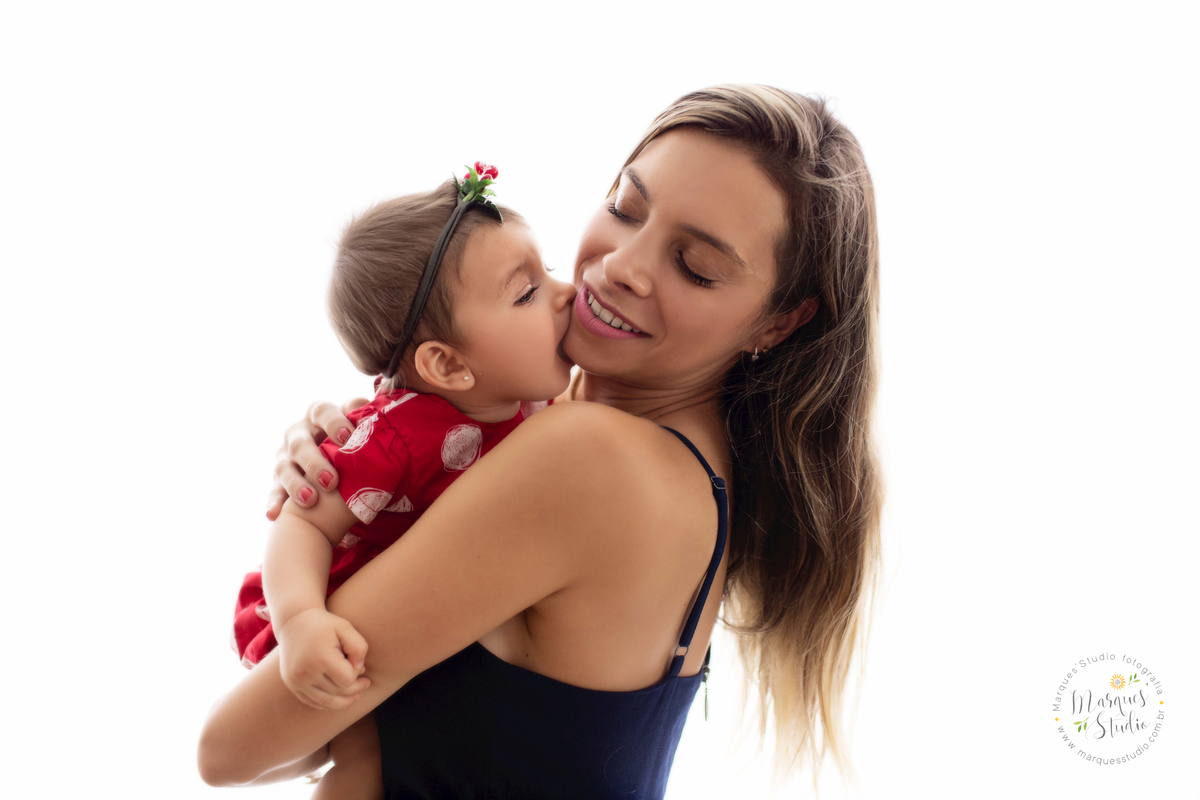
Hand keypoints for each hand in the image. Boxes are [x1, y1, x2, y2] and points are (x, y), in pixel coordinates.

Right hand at [267, 398, 369, 519]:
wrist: (334, 456)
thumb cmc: (352, 438)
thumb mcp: (357, 422)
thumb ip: (364, 413)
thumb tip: (376, 409)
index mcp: (318, 415)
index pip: (323, 412)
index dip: (334, 423)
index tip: (348, 437)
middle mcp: (298, 433)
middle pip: (300, 443)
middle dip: (315, 462)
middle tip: (332, 481)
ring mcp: (285, 456)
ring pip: (284, 468)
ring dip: (296, 484)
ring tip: (310, 500)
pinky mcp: (279, 479)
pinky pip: (274, 491)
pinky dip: (274, 502)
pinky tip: (273, 514)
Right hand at [275, 607, 370, 709]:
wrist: (294, 622)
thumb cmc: (324, 624)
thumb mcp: (345, 628)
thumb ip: (359, 647)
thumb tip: (360, 670)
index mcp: (320, 658)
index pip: (347, 679)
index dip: (356, 673)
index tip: (356, 662)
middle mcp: (305, 673)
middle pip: (336, 691)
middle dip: (353, 687)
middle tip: (366, 682)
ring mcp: (296, 681)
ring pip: (325, 701)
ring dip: (343, 701)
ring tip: (357, 696)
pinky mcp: (291, 684)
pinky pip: (311, 702)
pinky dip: (326, 703)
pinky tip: (339, 699)